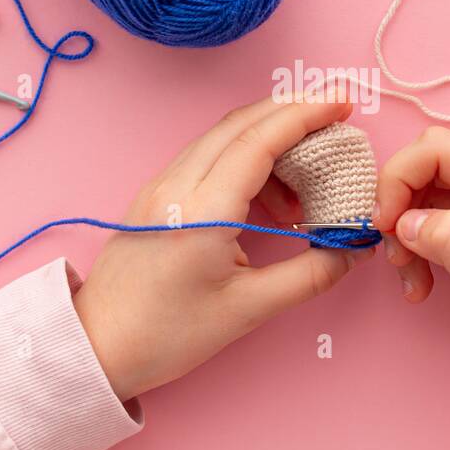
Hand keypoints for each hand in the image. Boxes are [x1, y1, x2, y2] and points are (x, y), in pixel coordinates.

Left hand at [74, 95, 374, 400]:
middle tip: (336, 114)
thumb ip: (309, 274)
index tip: (342, 102)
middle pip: (240, 124)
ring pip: (222, 137)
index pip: (259, 141)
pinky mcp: (155, 196)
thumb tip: (351, 249)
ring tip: (309, 170)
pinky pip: (206, 156)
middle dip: (292, 110)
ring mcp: (161, 186)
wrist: (97, 347)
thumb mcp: (248, 309)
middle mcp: (177, 186)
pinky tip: (270, 191)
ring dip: (269, 135)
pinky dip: (245, 156)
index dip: (305, 115)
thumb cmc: (167, 334)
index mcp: (202, 210)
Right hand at [373, 127, 449, 363]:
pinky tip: (423, 275)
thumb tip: (407, 221)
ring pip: (422, 188)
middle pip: (425, 164)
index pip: (439, 149)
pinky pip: (431, 207)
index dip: (400, 178)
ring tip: (414, 278)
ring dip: (406, 233)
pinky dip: (418, 241)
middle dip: (400, 209)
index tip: (385, 224)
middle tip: (399, 258)